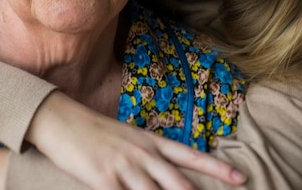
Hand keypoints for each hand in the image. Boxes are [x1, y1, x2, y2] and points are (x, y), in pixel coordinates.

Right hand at [27, 92, 246, 189]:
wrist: (61, 120)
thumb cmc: (94, 130)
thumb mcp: (127, 137)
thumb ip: (147, 154)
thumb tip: (164, 171)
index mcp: (150, 141)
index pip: (190, 155)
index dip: (216, 168)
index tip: (240, 178)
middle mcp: (142, 153)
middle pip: (178, 181)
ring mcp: (124, 166)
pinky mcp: (104, 179)